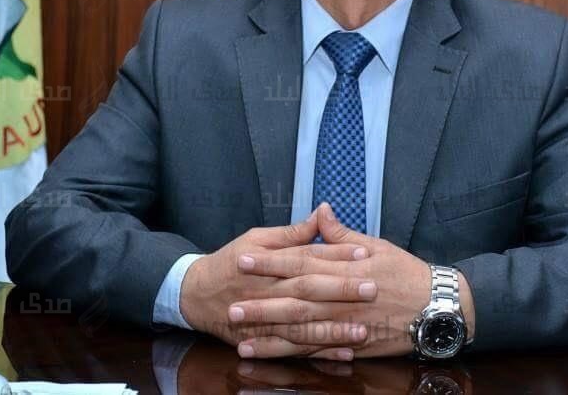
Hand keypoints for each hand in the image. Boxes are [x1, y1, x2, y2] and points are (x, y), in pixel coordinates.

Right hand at [179, 208, 373, 358]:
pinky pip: (295, 349)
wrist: (195, 295)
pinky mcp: (266, 339)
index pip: (307, 257)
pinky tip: (344, 352)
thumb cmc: (229, 262)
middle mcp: (270, 292)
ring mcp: (267, 319)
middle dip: (340, 291)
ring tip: (362, 329)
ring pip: (304, 325)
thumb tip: (320, 214)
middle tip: (371, 288)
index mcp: (269, 263)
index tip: (363, 253)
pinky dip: (320, 352)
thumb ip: (292, 232)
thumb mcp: (257, 239)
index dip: (335, 255)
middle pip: (308, 290)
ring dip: (333, 329)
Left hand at [228, 202, 475, 359]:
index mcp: (345, 267)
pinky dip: (292, 353)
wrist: (437, 305)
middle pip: (296, 298)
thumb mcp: (377, 246)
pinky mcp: (352, 344)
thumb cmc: (406, 273)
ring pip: (303, 329)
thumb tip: (320, 212)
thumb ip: (342, 234)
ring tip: (240, 334)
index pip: (301, 261)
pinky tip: (271, 354)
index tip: (244, 260)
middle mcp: (343, 296)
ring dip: (270, 332)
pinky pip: (317, 350)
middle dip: (262, 301)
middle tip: (231, 303)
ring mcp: (347, 323)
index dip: (271, 262)